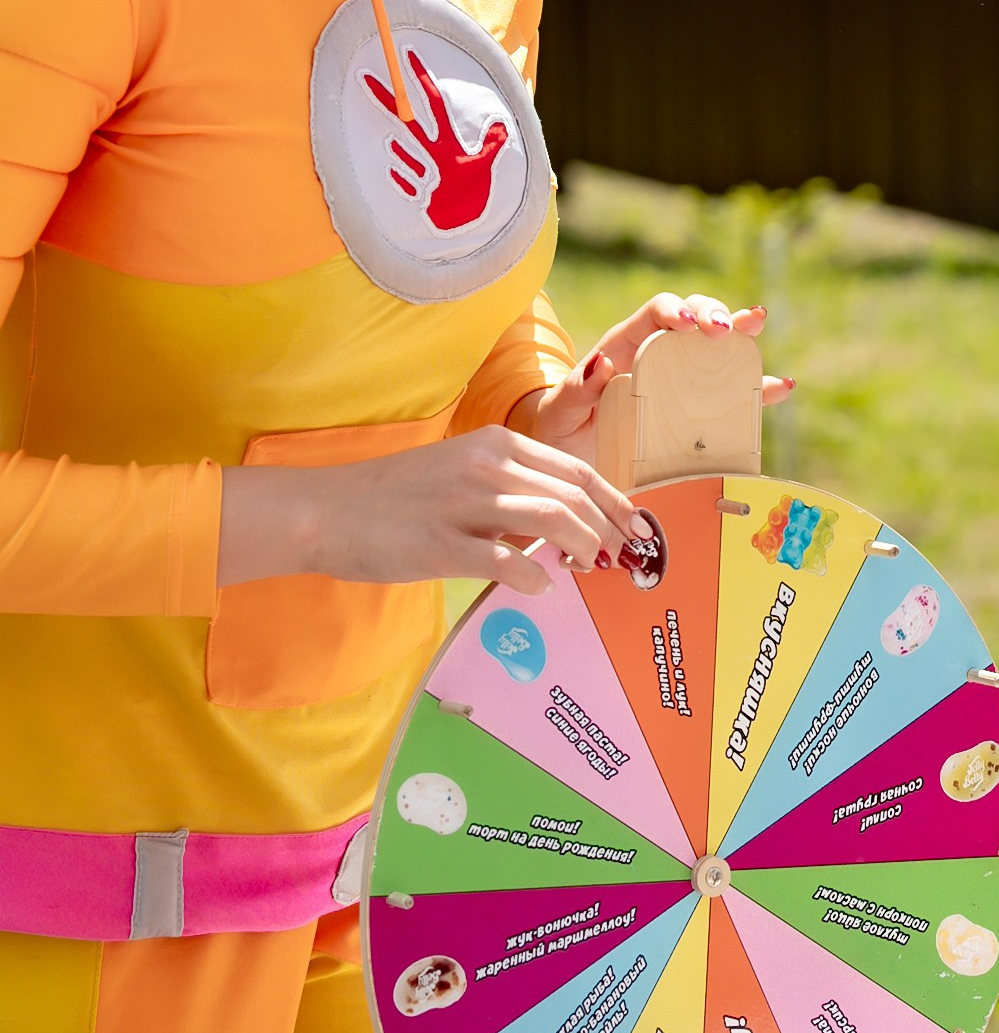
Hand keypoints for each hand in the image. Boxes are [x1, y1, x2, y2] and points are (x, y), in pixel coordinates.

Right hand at [219, 426, 653, 591]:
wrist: (327, 509)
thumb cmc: (395, 498)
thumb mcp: (460, 475)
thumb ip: (509, 493)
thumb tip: (559, 531)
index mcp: (495, 445)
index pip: (576, 470)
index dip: (616, 502)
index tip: (637, 528)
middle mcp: (486, 466)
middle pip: (574, 494)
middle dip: (609, 529)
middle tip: (621, 558)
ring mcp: (465, 503)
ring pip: (553, 519)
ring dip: (582, 547)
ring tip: (587, 569)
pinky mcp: (443, 543)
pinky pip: (507, 561)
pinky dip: (534, 576)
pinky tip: (539, 587)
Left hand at [510, 292, 792, 452]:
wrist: (567, 455)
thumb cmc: (559, 427)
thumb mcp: (560, 411)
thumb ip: (576, 389)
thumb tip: (602, 364)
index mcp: (625, 346)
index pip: (655, 313)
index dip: (674, 310)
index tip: (687, 323)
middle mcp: (658, 354)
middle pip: (693, 316)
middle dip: (712, 312)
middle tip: (724, 329)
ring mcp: (680, 379)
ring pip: (717, 346)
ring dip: (741, 333)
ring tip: (758, 324)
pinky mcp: (696, 408)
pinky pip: (732, 394)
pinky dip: (757, 389)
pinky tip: (780, 387)